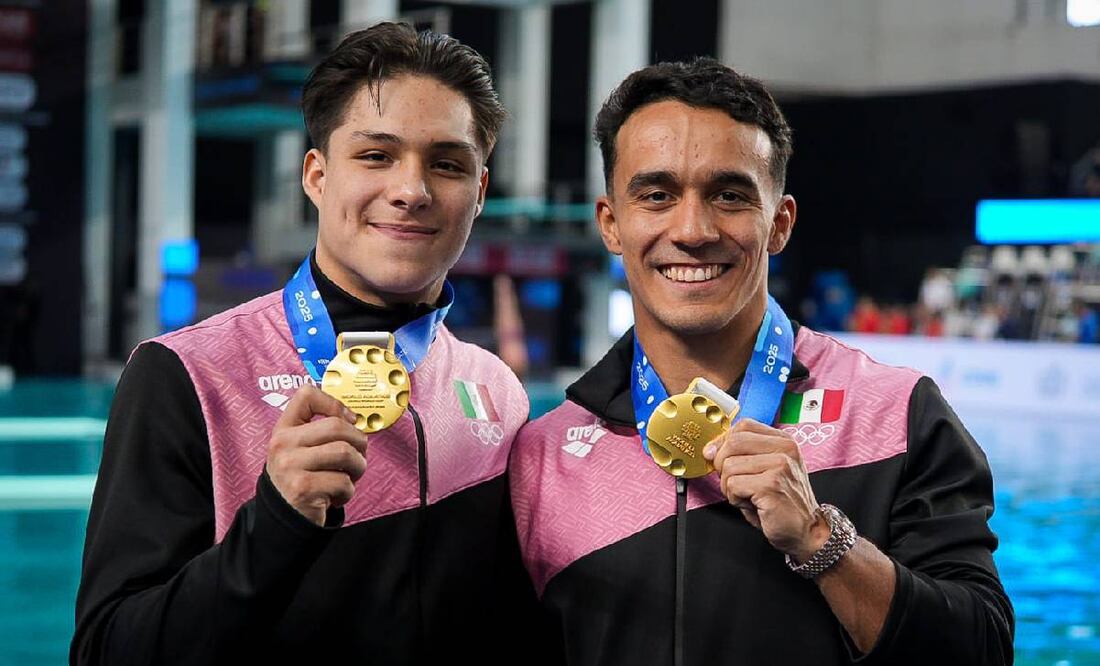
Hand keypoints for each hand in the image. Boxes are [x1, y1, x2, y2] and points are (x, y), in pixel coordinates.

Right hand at [266, 384, 369, 525]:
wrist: (283, 518)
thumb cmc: (302, 478)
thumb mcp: (300, 450)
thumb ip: (319, 432)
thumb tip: (354, 420)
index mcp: (284, 430)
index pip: (306, 396)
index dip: (334, 403)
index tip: (349, 419)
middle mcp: (282, 444)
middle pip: (336, 426)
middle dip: (359, 441)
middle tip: (359, 456)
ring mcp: (290, 466)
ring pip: (344, 452)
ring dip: (358, 467)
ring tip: (350, 477)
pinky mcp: (302, 488)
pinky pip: (343, 481)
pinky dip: (348, 491)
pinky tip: (337, 496)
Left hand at [703, 419, 828, 561]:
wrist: (806, 531)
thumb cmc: (781, 503)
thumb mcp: (763, 470)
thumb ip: (741, 454)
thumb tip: (709, 450)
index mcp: (783, 441)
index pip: (743, 426)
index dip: (723, 441)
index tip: (718, 457)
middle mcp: (785, 449)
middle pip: (733, 442)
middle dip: (722, 465)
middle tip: (735, 483)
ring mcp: (780, 465)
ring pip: (729, 465)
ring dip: (729, 487)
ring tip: (748, 496)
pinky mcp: (772, 484)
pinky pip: (733, 484)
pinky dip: (735, 499)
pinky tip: (752, 504)